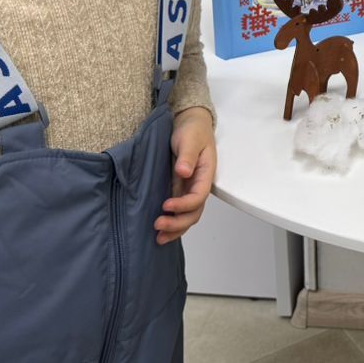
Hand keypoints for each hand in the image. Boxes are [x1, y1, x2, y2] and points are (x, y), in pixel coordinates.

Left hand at [158, 107, 216, 245]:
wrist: (189, 124)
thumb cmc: (192, 130)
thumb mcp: (190, 139)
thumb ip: (188, 155)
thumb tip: (184, 172)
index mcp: (205, 174)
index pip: (198, 197)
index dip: (183, 205)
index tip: (165, 205)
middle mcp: (198, 186)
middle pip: (194, 213)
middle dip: (178, 223)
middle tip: (158, 226)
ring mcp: (188, 189)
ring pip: (187, 216)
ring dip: (175, 229)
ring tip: (158, 238)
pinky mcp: (178, 190)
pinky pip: (178, 211)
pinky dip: (171, 222)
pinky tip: (159, 230)